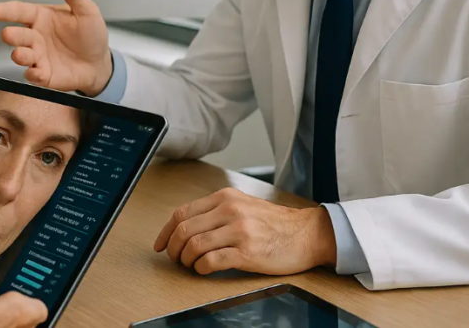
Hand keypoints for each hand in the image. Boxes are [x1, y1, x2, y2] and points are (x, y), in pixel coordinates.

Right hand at [0, 0, 111, 94]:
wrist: (100, 63)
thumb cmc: (91, 35)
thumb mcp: (85, 10)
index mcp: (41, 17)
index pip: (19, 11)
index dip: (6, 10)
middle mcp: (35, 37)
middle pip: (17, 34)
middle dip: (11, 35)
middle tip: (7, 34)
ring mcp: (38, 56)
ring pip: (22, 55)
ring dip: (19, 55)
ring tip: (20, 54)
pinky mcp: (44, 75)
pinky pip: (34, 75)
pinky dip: (33, 74)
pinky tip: (36, 72)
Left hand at [154, 188, 336, 275]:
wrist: (307, 233)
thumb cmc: (274, 223)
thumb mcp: (242, 206)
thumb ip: (216, 211)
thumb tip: (185, 228)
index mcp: (225, 198)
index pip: (182, 213)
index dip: (165, 231)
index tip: (160, 244)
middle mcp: (230, 210)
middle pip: (184, 229)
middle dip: (173, 248)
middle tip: (175, 258)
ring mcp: (239, 231)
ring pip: (194, 245)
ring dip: (186, 260)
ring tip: (190, 265)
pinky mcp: (247, 252)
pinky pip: (212, 261)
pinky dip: (201, 268)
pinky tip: (204, 270)